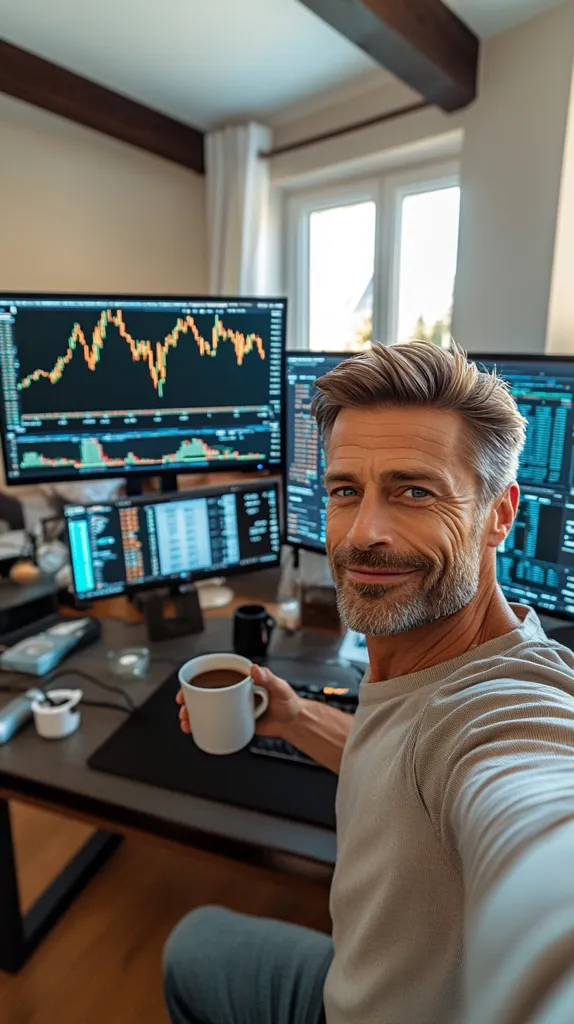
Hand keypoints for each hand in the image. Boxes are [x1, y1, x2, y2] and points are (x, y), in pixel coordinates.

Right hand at [176, 664, 301, 739]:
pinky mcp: (234, 722)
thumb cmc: (288, 701)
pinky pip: (215, 723)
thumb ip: (269, 678)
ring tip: (187, 722)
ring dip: (192, 715)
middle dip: (189, 700)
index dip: (197, 679)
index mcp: (241, 679)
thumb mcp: (280, 687)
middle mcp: (233, 692)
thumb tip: (255, 669)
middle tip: (184, 707)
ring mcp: (232, 708)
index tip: (187, 685)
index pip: (214, 675)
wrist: (293, 722)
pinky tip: (195, 731)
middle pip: (205, 694)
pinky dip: (203, 727)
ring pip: (207, 709)